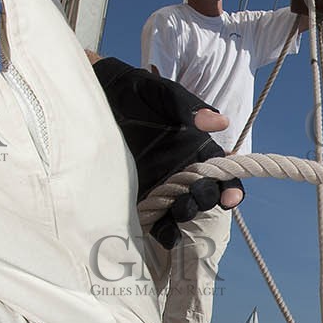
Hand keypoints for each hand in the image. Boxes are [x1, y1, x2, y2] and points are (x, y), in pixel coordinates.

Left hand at [92, 59, 244, 245]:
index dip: (230, 186)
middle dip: (205, 200)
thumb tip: (220, 122)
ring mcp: (160, 184)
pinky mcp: (137, 195)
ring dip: (184, 216)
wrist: (92, 95)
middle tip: (195, 198)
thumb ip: (187, 105)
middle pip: (205, 193)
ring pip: (182, 209)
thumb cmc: (132, 91)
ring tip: (178, 213)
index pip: (221, 170)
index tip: (229, 196)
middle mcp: (182, 168)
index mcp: (195, 146)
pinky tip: (162, 232)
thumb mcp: (159, 92)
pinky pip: (155, 218)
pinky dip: (162, 229)